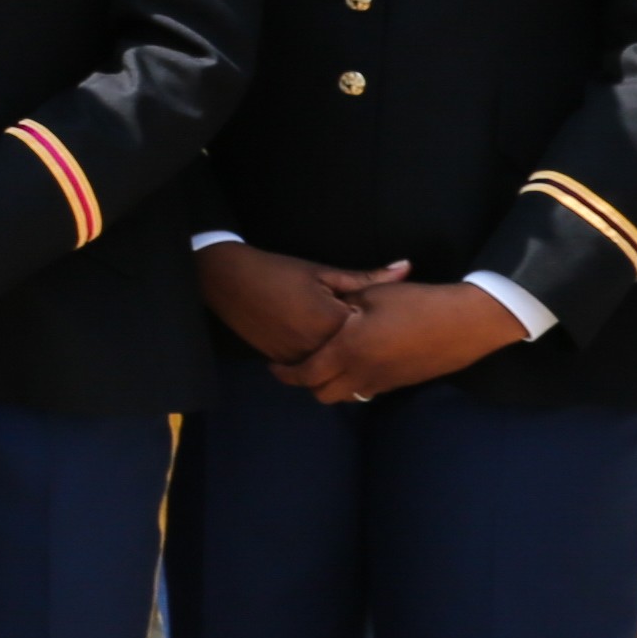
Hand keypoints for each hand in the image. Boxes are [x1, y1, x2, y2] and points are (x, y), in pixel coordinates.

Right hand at [198, 242, 403, 367]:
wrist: (229, 279)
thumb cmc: (280, 271)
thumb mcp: (325, 272)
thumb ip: (368, 279)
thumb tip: (407, 267)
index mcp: (333, 322)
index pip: (372, 335)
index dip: (384, 329)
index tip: (393, 321)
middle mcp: (316, 346)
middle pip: (354, 357)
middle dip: (367, 350)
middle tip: (382, 340)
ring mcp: (297, 357)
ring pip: (332, 368)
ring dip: (345, 360)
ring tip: (359, 349)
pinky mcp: (282, 360)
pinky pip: (311, 369)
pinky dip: (323, 363)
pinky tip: (332, 351)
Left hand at [272, 274, 525, 404]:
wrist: (468, 322)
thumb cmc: (418, 303)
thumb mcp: (374, 295)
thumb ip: (345, 303)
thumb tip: (326, 307)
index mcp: (348, 351)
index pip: (305, 374)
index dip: (284, 373)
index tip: (274, 365)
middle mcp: (363, 373)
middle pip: (323, 393)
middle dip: (308, 383)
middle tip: (301, 365)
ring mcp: (385, 382)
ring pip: (347, 396)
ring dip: (334, 385)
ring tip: (329, 364)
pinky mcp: (404, 383)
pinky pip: (370, 390)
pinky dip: (357, 382)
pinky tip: (360, 362)